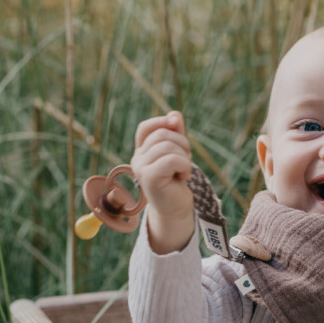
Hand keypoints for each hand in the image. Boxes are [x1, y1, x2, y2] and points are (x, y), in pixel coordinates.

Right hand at [131, 111, 194, 252]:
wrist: (176, 208)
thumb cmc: (176, 180)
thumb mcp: (178, 152)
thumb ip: (176, 133)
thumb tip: (175, 114)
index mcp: (142, 151)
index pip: (146, 127)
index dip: (161, 122)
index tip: (176, 126)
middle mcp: (137, 159)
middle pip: (162, 134)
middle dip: (182, 143)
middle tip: (186, 159)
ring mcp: (141, 168)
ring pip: (168, 146)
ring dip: (184, 156)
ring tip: (184, 169)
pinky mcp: (149, 178)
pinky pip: (172, 159)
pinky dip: (184, 165)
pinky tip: (184, 176)